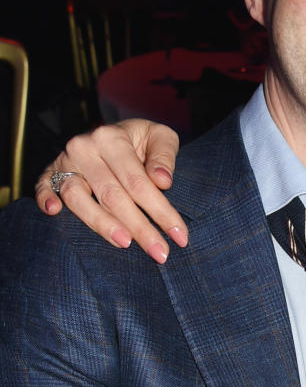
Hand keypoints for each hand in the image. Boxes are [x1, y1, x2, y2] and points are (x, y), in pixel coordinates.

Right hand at [35, 119, 184, 260]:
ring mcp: (65, 161)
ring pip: (78, 197)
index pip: (138, 182)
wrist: (113, 133)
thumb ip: (164, 155)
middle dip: (139, 227)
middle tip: (159, 253)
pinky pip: (44, 186)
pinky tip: (54, 213)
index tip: (180, 236)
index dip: (161, 211)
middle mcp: (84, 148)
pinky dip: (45, 198)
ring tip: (124, 243)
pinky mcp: (50, 172)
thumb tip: (163, 180)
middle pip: (112, 195)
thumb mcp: (159, 136)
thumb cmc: (140, 141)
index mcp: (111, 138)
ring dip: (100, 224)